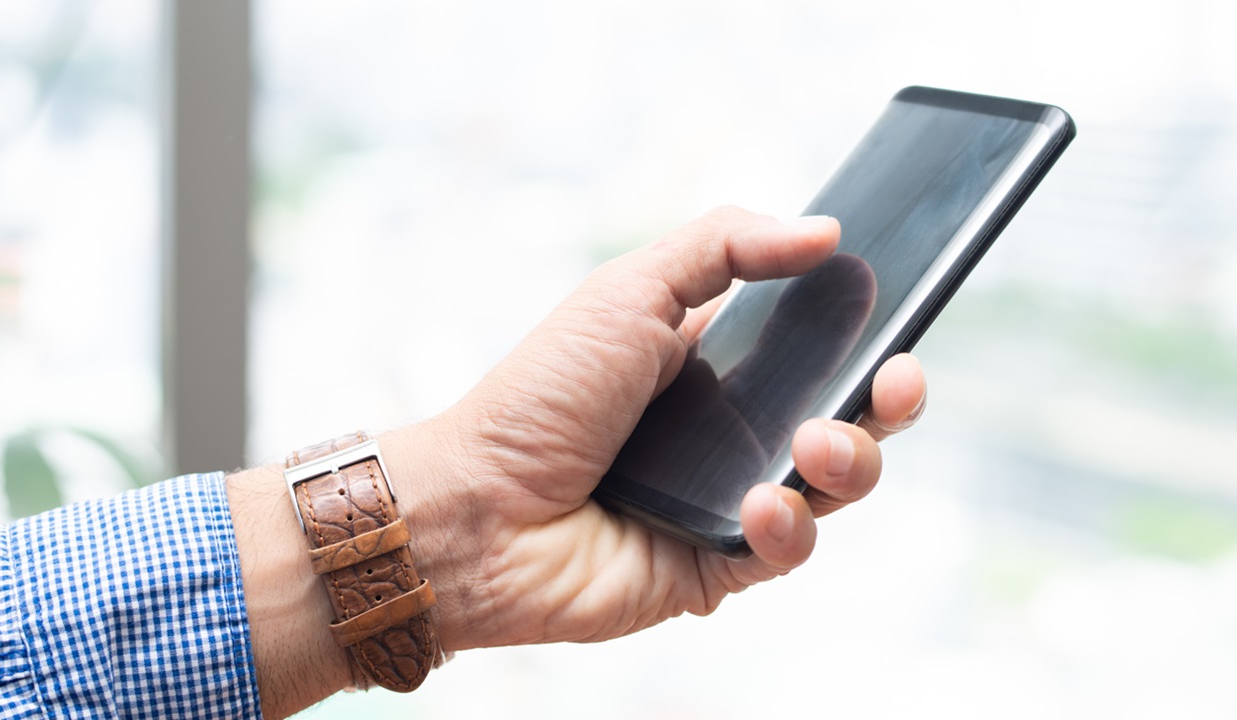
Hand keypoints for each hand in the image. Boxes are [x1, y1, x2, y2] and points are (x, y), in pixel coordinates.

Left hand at [387, 206, 928, 650]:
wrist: (479, 509)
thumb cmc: (543, 395)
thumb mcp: (629, 289)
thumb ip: (724, 245)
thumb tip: (824, 230)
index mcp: (717, 360)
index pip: (818, 342)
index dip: (867, 328)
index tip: (902, 307)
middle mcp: (733, 429)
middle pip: (848, 413)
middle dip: (890, 397)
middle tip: (897, 379)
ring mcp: (731, 498)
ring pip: (835, 484)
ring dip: (848, 460)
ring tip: (815, 443)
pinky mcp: (722, 563)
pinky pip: (791, 547)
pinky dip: (788, 525)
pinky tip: (758, 507)